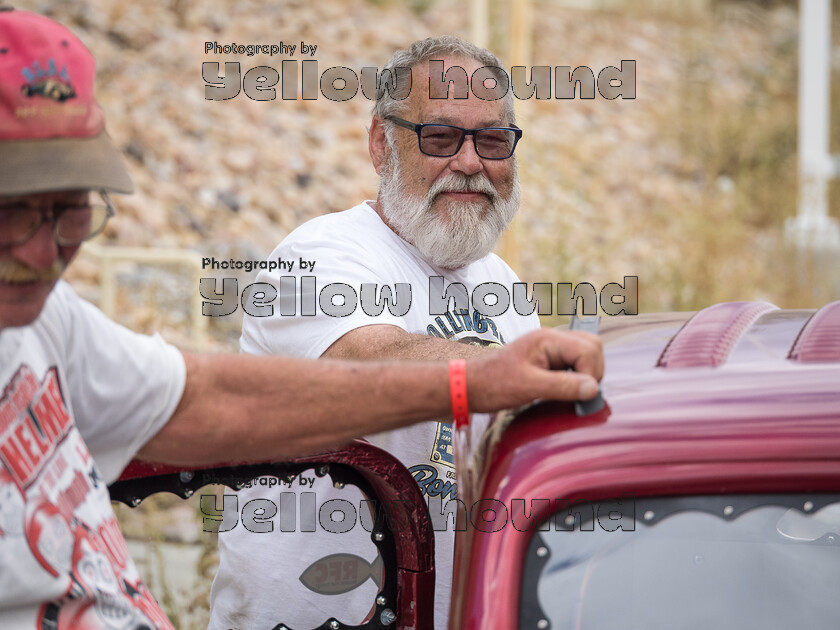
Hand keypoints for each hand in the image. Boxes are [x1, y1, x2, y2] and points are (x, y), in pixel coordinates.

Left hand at [466, 329, 603, 411]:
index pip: (588, 348)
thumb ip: (563, 386)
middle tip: (579, 394)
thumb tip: (593, 388)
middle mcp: (551, 339)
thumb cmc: (493, 385)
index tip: (582, 396)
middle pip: (592, 346)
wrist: (470, 387)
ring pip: (586, 355)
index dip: (591, 373)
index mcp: (547, 339)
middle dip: (593, 371)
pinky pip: (574, 364)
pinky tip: (566, 392)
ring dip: (586, 375)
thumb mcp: (528, 387)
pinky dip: (577, 378)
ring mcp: (550, 349)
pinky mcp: (548, 361)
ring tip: (572, 395)